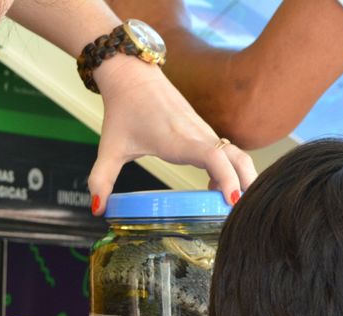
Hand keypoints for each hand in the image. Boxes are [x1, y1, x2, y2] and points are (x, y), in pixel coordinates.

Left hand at [89, 55, 255, 212]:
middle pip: (236, 157)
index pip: (213, 156)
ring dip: (242, 177)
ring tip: (234, 206)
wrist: (132, 75)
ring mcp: (202, 131)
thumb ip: (101, 179)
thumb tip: (96, 209)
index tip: (230, 200)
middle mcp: (196, 134)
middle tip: (242, 212)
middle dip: (246, 183)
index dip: (226, 177)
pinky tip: (216, 189)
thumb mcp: (109, 148)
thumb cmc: (122, 110)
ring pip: (235, 153)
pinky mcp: (202, 130)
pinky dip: (231, 169)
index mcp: (176, 139)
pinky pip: (226, 150)